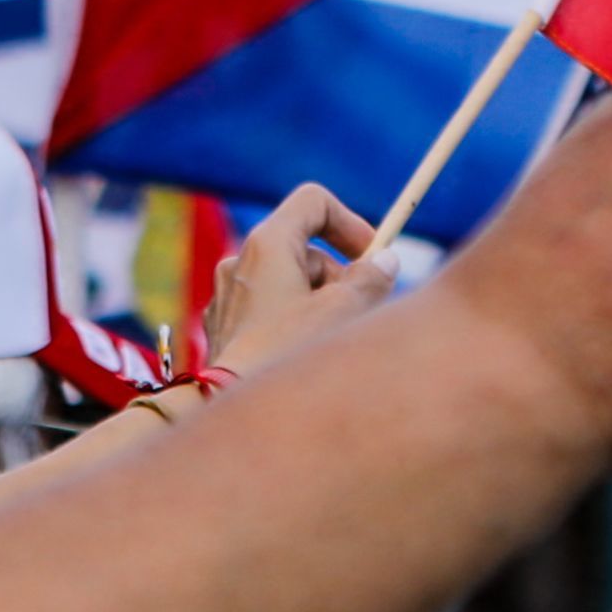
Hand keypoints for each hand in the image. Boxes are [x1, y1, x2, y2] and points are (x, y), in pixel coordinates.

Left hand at [212, 185, 398, 379]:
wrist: (231, 408)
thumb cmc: (286, 354)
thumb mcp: (342, 312)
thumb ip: (371, 279)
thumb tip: (386, 260)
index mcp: (267, 243)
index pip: (313, 202)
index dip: (349, 223)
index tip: (372, 256)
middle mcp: (241, 261)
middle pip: (305, 248)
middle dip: (339, 277)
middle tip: (359, 311)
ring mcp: (228, 294)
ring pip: (288, 283)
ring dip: (318, 303)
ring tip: (327, 341)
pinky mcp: (225, 326)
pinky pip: (268, 309)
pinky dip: (292, 321)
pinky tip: (300, 356)